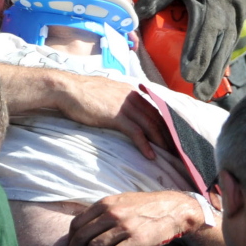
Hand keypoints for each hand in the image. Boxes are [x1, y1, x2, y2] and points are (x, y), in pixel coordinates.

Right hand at [54, 73, 173, 158]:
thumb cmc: (81, 92)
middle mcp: (132, 96)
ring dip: (162, 141)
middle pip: (157, 117)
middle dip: (169, 133)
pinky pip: (136, 132)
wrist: (67, 89)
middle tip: (178, 147)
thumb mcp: (105, 91)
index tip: (171, 134)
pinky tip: (150, 156)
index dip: (165, 122)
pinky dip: (145, 145)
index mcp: (131, 91)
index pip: (154, 107)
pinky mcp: (117, 116)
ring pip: (151, 125)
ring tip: (170, 154)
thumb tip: (121, 105)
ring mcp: (125, 105)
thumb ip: (117, 97)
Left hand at [67, 191, 204, 245]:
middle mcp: (112, 213)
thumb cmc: (145, 207)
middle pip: (82, 237)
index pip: (76, 224)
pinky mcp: (136, 241)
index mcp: (105, 203)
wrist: (173, 210)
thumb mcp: (121, 201)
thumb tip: (83, 225)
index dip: (71, 240)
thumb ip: (103, 211)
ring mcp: (124, 227)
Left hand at [135, 0, 245, 100]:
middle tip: (198, 95)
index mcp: (209, 0)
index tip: (187, 75)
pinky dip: (221, 64)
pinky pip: (229, 47)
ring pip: (226, 50)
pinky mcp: (238, 23)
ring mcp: (236, 18)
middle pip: (218, 47)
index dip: (196, 54)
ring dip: (216, 74)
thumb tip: (134, 24)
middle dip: (208, 73)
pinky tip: (212, 82)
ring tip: (205, 95)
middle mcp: (226, 12)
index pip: (203, 32)